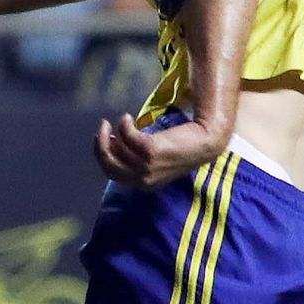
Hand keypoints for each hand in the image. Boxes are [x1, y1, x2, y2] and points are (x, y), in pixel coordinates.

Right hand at [93, 114, 225, 189]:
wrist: (204, 143)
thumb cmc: (181, 149)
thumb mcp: (156, 161)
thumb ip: (136, 159)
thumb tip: (113, 144)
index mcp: (143, 184)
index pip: (111, 173)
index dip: (102, 154)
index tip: (103, 138)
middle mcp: (143, 179)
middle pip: (108, 163)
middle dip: (100, 144)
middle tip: (102, 126)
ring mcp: (146, 166)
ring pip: (116, 148)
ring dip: (115, 130)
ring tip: (123, 120)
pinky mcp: (150, 151)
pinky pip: (126, 135)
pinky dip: (124, 124)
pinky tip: (129, 118)